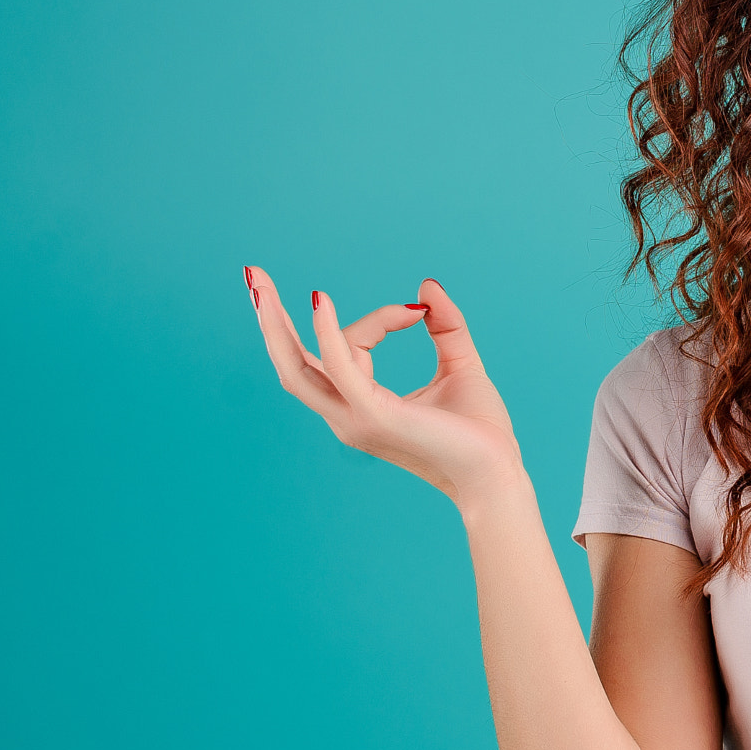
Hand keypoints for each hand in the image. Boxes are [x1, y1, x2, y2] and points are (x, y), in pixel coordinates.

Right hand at [243, 266, 524, 505]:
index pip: (343, 350)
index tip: (418, 310)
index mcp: (362, 406)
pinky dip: (328, 334)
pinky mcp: (375, 415)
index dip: (376, 320)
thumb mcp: (460, 364)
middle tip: (252, 275)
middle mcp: (348, 415)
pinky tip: (320, 303)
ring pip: (298, 368)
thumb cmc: (479, 430)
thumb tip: (426, 286)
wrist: (498, 474)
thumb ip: (445, 325)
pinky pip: (339, 368)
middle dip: (269, 321)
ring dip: (275, 324)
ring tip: (258, 282)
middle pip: (291, 365)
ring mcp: (356, 418)